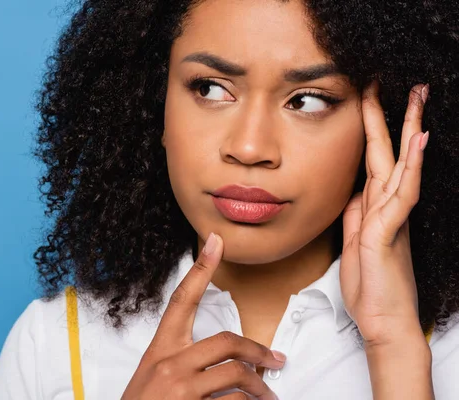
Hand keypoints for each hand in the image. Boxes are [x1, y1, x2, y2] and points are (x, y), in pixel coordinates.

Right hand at [121, 233, 284, 399]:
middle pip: (227, 342)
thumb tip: (224, 361)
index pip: (181, 299)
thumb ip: (181, 363)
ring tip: (268, 398)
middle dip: (259, 352)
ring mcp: (182, 389)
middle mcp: (170, 364)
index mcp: (160, 349)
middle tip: (276, 361)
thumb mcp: (154, 377)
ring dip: (260, 390)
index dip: (200, 268)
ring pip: (237, 378)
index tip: (216, 242)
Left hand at [340, 81, 428, 346]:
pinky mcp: (389, 232)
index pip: (375, 162)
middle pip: (391, 154)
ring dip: (408, 129)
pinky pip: (403, 193)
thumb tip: (355, 192)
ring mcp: (392, 218)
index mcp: (376, 209)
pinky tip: (419, 141)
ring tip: (415, 96)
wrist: (381, 323)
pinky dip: (411, 166)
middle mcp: (389, 208)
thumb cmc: (370, 286)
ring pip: (400, 165)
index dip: (373, 132)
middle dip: (394, 118)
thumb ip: (355, 215)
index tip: (371, 101)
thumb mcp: (354, 243)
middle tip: (404, 84)